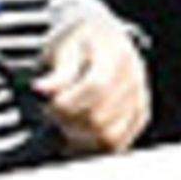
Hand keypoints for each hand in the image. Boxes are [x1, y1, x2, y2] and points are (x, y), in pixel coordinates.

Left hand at [38, 3, 151, 154]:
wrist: (101, 34)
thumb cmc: (75, 40)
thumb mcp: (62, 46)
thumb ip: (57, 72)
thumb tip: (40, 91)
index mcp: (115, 54)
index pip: (95, 87)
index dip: (67, 103)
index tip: (48, 104)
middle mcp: (134, 78)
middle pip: (100, 118)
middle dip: (68, 122)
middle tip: (51, 114)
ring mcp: (140, 98)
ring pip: (110, 138)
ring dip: (80, 138)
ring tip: (64, 123)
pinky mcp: (140, 114)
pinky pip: (118, 144)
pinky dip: (93, 145)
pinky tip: (77, 133)